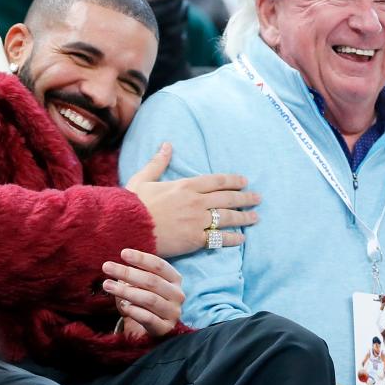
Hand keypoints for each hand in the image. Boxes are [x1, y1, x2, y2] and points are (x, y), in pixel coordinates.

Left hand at [103, 248, 184, 336]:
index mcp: (174, 279)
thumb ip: (135, 274)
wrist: (152, 327)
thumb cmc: (145, 300)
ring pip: (149, 299)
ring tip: (107, 285)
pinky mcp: (166, 328)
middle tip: (107, 267)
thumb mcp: (142, 284)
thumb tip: (116, 266)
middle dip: (127, 273)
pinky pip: (148, 318)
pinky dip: (134, 310)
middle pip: (152, 281)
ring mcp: (173, 312)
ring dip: (126, 291)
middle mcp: (177, 294)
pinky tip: (123, 306)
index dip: (141, 258)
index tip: (123, 253)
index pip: (159, 265)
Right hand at [126, 143, 259, 257]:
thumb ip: (158, 163)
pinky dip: (232, 238)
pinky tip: (241, 239)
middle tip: (258, 198)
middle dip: (245, 198)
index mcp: (186, 186)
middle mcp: (196, 201)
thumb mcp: (143, 178)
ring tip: (255, 217)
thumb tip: (166, 145)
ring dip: (244, 217)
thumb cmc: (132, 204)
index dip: (233, 181)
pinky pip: (219, 238)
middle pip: (228, 198)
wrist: (127, 227)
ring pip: (228, 217)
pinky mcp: (194, 239)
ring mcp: (197, 221)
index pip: (217, 181)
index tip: (244, 181)